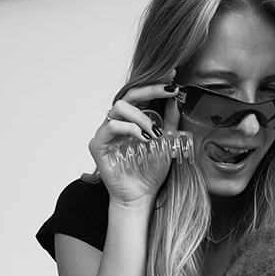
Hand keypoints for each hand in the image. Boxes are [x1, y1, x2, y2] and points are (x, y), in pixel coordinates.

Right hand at [88, 74, 179, 205]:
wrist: (141, 196)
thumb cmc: (151, 172)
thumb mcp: (167, 143)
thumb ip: (170, 121)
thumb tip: (176, 98)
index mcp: (132, 120)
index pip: (141, 95)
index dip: (155, 84)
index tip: (173, 79)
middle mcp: (117, 123)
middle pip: (129, 94)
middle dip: (150, 89)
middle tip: (169, 90)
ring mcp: (106, 133)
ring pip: (119, 107)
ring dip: (141, 116)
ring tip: (154, 132)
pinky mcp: (98, 145)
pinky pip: (111, 126)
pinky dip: (130, 129)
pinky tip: (143, 139)